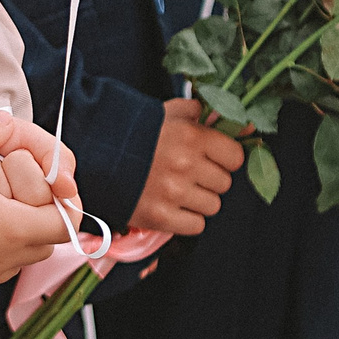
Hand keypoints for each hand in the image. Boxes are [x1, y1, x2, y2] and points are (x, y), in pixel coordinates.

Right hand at [0, 115, 69, 305]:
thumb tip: (3, 119)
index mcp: (13, 229)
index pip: (63, 224)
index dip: (61, 205)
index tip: (47, 193)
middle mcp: (5, 261)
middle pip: (42, 243)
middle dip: (33, 219)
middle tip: (10, 198)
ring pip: (13, 261)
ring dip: (6, 241)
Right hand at [130, 99, 243, 235]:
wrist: (93, 154)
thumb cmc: (134, 132)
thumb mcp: (168, 113)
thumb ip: (204, 114)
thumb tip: (246, 124)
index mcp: (190, 136)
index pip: (234, 157)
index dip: (224, 157)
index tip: (211, 157)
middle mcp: (185, 165)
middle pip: (224, 183)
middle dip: (209, 179)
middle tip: (188, 173)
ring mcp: (173, 193)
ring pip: (212, 205)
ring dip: (199, 199)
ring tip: (177, 189)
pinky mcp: (160, 217)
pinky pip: (197, 225)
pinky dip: (187, 218)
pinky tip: (171, 205)